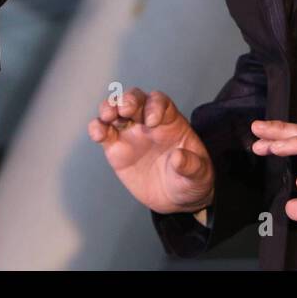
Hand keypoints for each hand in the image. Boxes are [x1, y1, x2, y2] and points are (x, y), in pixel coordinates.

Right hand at [88, 87, 213, 215]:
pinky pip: (104, 133)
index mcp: (171, 122)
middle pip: (136, 99)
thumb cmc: (191, 179)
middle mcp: (148, 122)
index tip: (152, 122)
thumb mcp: (199, 175)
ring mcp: (131, 133)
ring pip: (115, 110)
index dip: (155, 106)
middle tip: (125, 109)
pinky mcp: (116, 149)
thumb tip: (178, 158)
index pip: (161, 102)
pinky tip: (97, 133)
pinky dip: (97, 128)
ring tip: (107, 116)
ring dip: (109, 107)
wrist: (176, 198)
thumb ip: (191, 165)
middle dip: (129, 99)